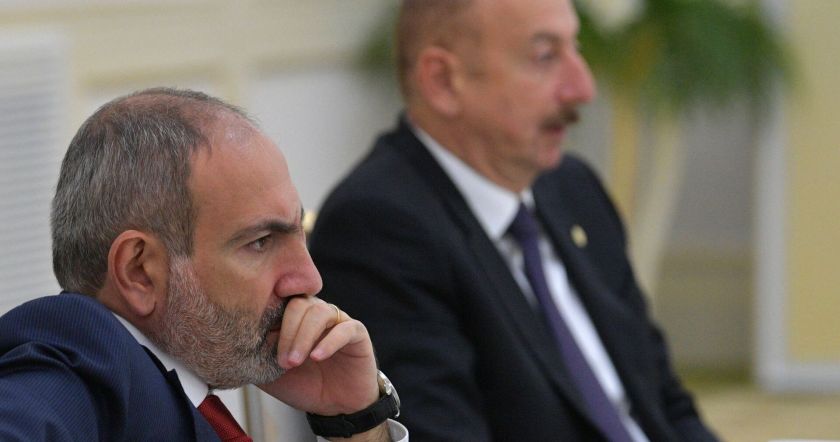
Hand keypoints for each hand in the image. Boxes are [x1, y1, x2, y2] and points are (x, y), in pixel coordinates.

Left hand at [257, 296, 378, 415]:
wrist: (336, 407)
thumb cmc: (304, 385)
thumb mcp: (270, 373)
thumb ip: (254, 356)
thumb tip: (231, 344)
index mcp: (295, 318)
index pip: (280, 302)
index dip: (269, 315)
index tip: (257, 337)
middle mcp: (316, 314)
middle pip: (298, 304)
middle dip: (286, 331)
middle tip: (281, 361)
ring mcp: (337, 321)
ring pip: (320, 312)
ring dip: (303, 336)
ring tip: (294, 362)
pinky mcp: (357, 333)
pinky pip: (345, 329)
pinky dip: (329, 342)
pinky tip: (317, 357)